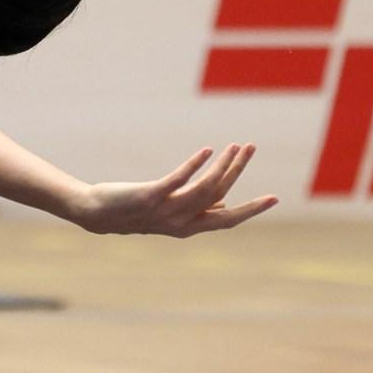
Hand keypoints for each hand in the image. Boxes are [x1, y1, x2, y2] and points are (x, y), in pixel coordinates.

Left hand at [74, 144, 274, 236]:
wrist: (98, 215)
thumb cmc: (136, 212)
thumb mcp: (170, 216)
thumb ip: (197, 211)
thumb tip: (223, 204)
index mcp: (189, 227)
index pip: (228, 220)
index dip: (251, 210)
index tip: (274, 198)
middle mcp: (180, 222)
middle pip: (219, 196)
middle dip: (238, 171)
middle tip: (252, 147)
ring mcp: (166, 209)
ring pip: (204, 188)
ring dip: (222, 164)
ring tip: (234, 144)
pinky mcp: (150, 195)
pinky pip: (178, 179)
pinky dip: (195, 165)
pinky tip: (207, 150)